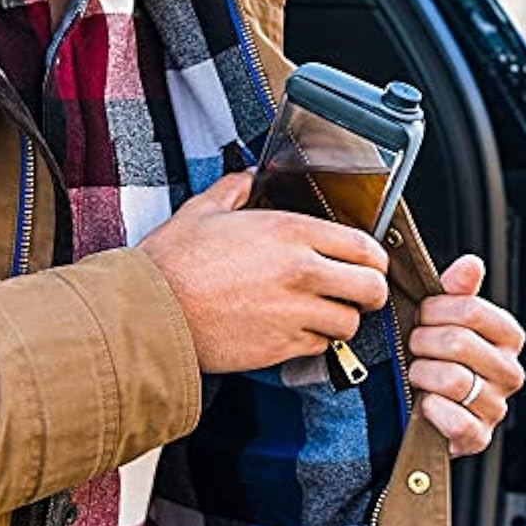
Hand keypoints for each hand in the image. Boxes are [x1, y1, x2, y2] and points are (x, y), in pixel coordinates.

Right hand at [138, 170, 388, 372]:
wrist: (150, 314)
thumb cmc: (171, 264)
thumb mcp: (202, 211)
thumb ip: (234, 189)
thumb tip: (247, 177)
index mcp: (290, 232)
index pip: (364, 246)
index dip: (375, 257)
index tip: (370, 262)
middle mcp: (302, 272)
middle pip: (372, 288)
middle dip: (371, 291)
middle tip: (358, 291)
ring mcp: (295, 313)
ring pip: (350, 323)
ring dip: (342, 319)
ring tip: (324, 312)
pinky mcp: (282, 348)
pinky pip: (321, 347)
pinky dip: (316, 341)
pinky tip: (296, 329)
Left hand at [408, 254, 525, 456]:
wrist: (418, 409)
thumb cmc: (433, 357)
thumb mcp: (442, 319)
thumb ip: (457, 291)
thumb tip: (471, 264)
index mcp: (507, 336)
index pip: (472, 310)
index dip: (434, 310)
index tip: (421, 315)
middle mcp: (509, 371)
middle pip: (459, 342)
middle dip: (423, 342)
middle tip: (413, 347)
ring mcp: (496, 406)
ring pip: (453, 379)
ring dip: (421, 374)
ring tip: (416, 374)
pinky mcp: (478, 437)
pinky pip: (454, 419)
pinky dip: (430, 409)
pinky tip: (424, 403)